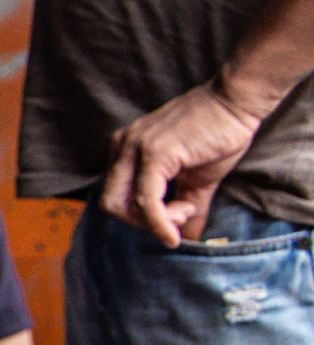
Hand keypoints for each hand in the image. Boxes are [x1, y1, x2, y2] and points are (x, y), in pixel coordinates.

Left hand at [102, 80, 269, 245]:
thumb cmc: (218, 136)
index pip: (114, 196)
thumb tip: (185, 241)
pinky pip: (146, 200)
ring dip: (156, 221)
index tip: (177, 214)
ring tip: (187, 208)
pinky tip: (181, 221)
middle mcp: (122, 146)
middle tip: (178, 217)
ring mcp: (134, 148)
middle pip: (109, 204)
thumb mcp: (197, 180)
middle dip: (140, 223)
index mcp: (125, 150)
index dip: (141, 217)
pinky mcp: (154, 153)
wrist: (237, 103)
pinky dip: (160, 221)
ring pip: (122, 205)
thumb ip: (185, 210)